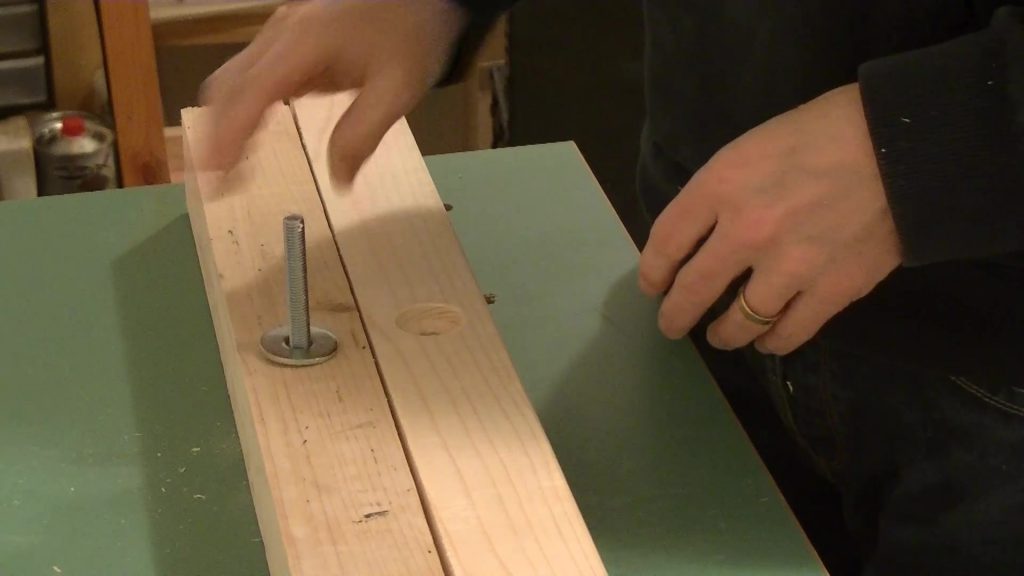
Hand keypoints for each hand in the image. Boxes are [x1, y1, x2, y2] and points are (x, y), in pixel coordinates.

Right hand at [199, 0, 466, 179]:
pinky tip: (253, 134)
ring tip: (227, 166)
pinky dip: (244, 106)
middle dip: (216, 134)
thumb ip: (362, 134)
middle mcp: (280, 33)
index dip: (227, 138)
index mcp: (302, 44)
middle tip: (214, 183)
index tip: (215, 177)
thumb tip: (338, 182)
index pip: (249, 95)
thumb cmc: (414, 33)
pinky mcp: (292, 34)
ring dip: (226, 120)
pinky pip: (255, 72)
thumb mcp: (398, 89)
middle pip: (228, 85)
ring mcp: (283, 30)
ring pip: (235, 77)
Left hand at [638, 84, 901, 354]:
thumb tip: (699, 233)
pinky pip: (789, 332)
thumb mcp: (751, 147)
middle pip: (693, 290)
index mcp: (721, 186)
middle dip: (676, 315)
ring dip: (724, 334)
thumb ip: (720, 190)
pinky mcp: (831, 290)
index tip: (653, 285)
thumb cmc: (822, 132)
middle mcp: (746, 231)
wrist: (900, 146)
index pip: (666, 242)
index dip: (653, 271)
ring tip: (721, 336)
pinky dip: (773, 341)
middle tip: (671, 325)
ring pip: (739, 322)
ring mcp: (788, 266)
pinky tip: (768, 340)